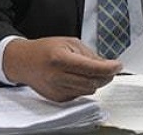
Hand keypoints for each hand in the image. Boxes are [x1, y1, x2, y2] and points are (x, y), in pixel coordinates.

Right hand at [2, 37, 121, 101]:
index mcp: (61, 59)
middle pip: (93, 82)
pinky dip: (84, 86)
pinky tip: (77, 77)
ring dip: (96, 81)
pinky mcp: (58, 98)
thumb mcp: (68, 43)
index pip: (92, 68)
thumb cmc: (45, 49)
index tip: (118, 65)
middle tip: (110, 68)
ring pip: (89, 90)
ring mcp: (57, 90)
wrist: (24, 62)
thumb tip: (106, 65)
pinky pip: (80, 94)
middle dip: (106, 75)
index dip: (109, 68)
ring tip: (92, 71)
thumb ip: (89, 54)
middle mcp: (58, 77)